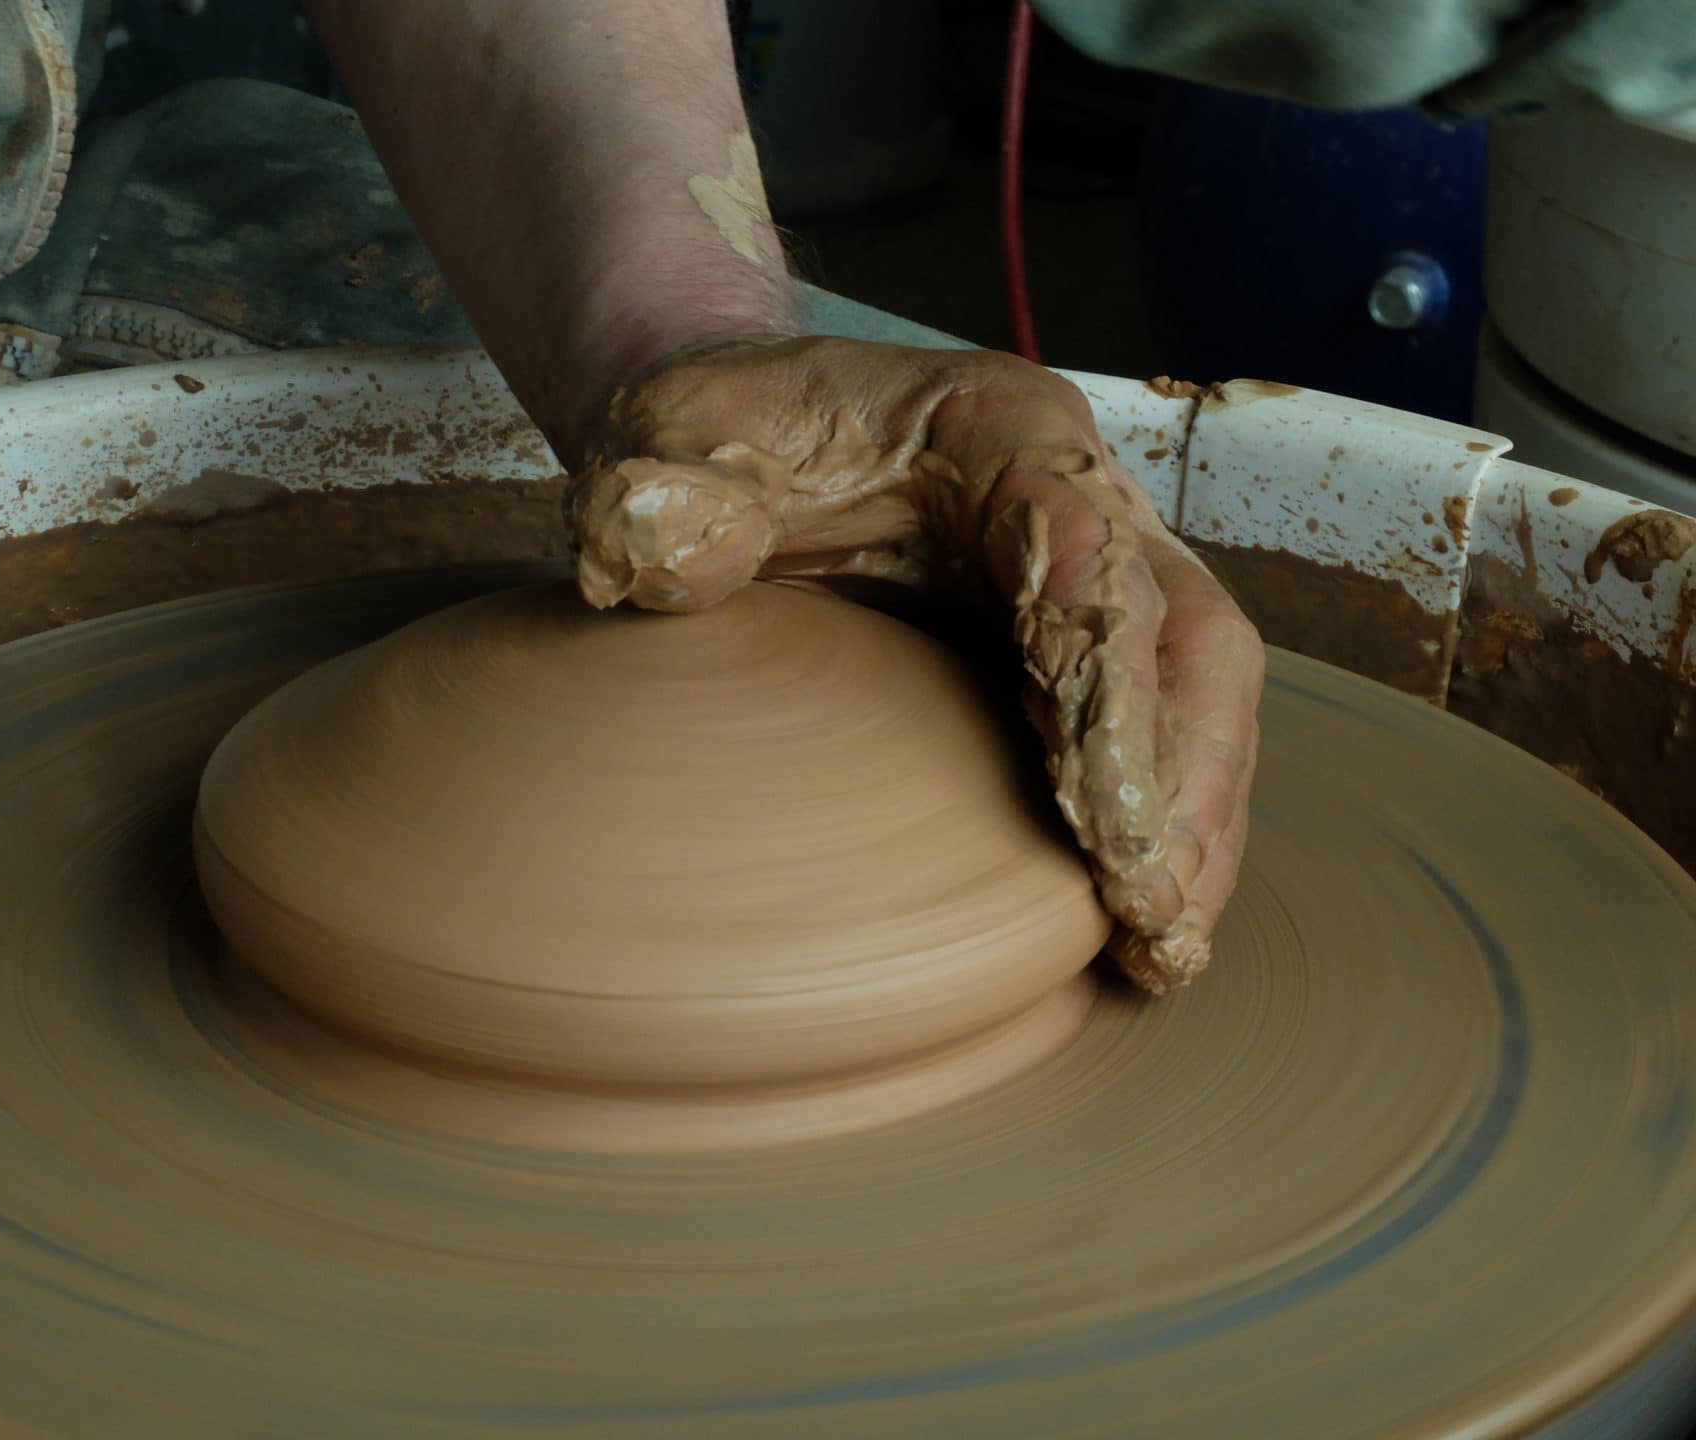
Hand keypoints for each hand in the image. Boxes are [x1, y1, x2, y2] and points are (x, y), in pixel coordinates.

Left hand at [566, 336, 1264, 991]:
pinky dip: (1163, 818)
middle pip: (1179, 626)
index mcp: (996, 425)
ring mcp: (1095, 565)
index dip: (1099, 666)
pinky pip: (1158, 721)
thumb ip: (669, 488)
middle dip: (1180, 769)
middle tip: (1157, 901)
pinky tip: (1145, 911)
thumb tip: (680, 564)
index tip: (1099, 794)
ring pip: (1193, 685)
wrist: (738, 443)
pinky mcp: (1078, 636)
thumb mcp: (670, 434)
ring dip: (1193, 813)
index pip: (1077, 538)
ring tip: (1169, 937)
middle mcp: (1078, 489)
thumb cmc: (720, 435)